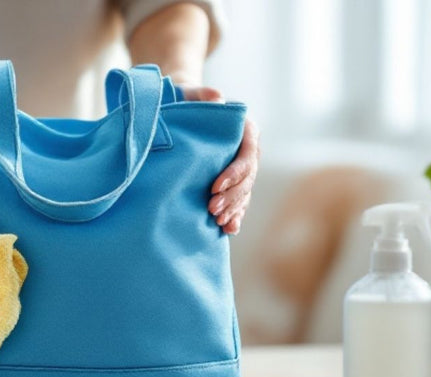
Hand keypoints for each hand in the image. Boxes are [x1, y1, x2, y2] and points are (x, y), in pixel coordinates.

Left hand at [181, 86, 260, 234]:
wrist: (182, 109)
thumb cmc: (185, 99)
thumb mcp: (190, 93)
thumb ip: (203, 94)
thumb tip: (218, 97)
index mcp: (245, 129)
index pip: (247, 155)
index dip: (234, 173)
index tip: (214, 187)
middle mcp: (248, 149)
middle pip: (247, 178)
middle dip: (232, 197)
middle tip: (212, 210)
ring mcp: (242, 167)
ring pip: (244, 192)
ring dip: (234, 209)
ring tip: (218, 222)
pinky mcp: (232, 181)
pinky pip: (239, 201)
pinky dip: (235, 215)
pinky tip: (229, 229)